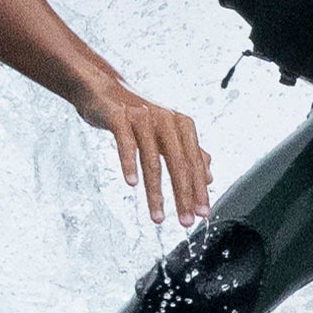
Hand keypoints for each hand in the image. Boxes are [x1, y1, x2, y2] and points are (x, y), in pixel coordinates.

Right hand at [87, 81, 213, 224]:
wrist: (103, 90)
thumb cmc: (137, 116)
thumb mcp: (167, 134)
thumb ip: (189, 153)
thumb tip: (209, 177)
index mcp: (182, 125)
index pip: (195, 164)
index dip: (200, 190)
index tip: (202, 214)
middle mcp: (167, 120)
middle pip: (179, 164)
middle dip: (184, 196)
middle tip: (186, 222)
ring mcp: (143, 117)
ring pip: (152, 160)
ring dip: (156, 192)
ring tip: (158, 216)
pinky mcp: (120, 117)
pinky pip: (126, 144)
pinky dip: (129, 164)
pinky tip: (131, 184)